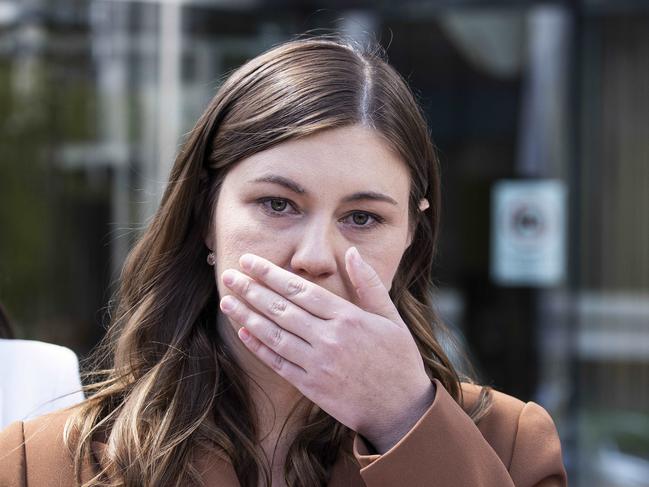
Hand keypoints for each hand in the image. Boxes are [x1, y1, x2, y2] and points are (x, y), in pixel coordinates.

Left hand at [219, 247, 435, 452]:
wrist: (402, 410)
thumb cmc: (399, 359)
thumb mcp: (391, 317)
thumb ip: (368, 284)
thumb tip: (352, 252)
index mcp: (348, 318)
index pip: (300, 290)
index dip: (271, 274)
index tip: (250, 262)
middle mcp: (328, 339)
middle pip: (281, 309)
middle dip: (251, 290)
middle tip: (229, 275)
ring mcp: (317, 364)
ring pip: (274, 335)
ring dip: (247, 316)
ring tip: (227, 300)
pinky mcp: (311, 387)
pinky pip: (278, 363)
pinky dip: (259, 348)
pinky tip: (244, 333)